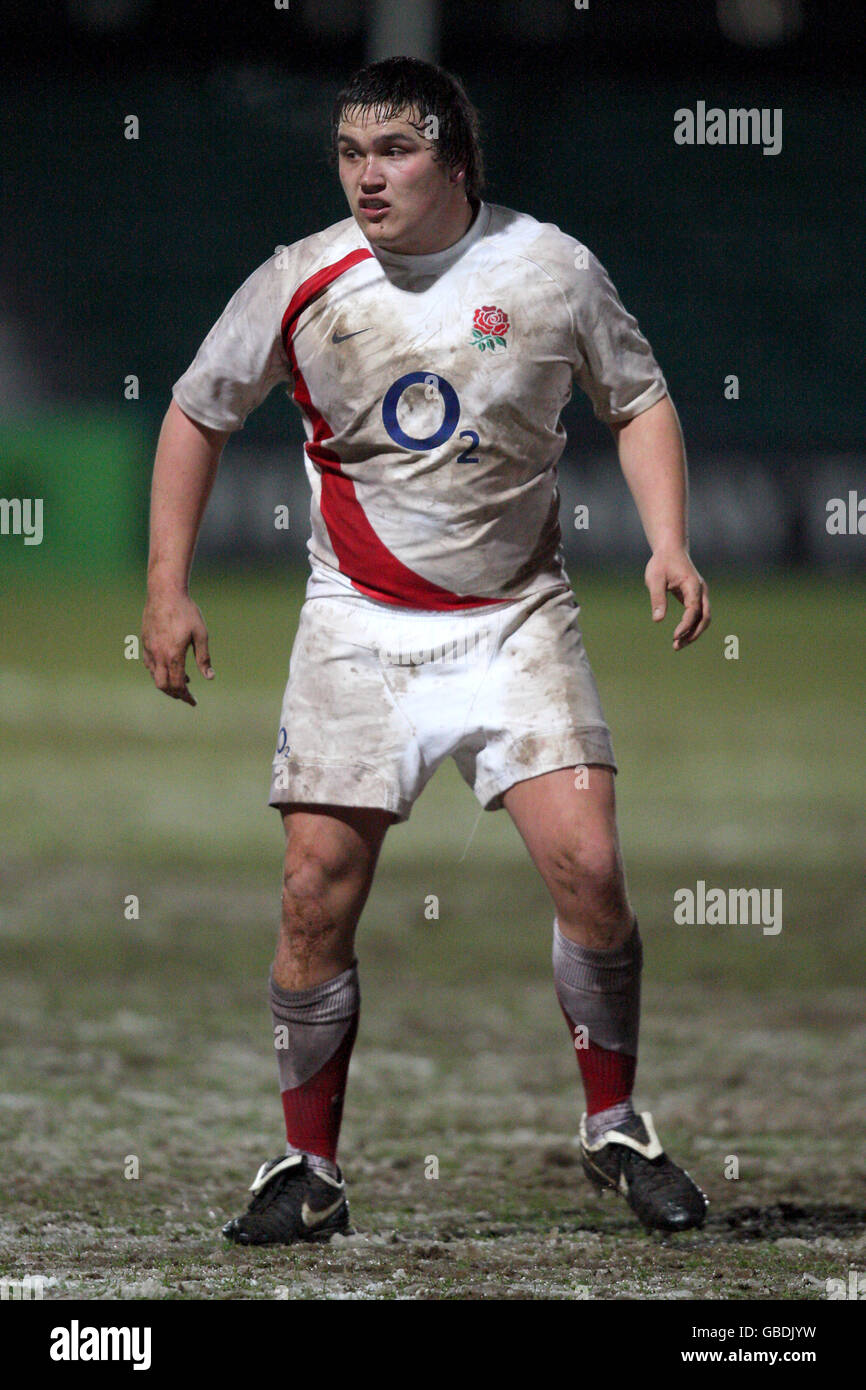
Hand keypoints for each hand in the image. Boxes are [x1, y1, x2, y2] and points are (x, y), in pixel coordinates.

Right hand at [142, 588, 213, 705]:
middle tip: (186, 695)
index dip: (186, 696)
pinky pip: (149, 664)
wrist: (164, 593)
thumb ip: (204, 658)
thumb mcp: (201, 634)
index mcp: (174, 655)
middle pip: (163, 685)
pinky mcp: (145, 642)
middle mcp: (159, 655)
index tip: (193, 702)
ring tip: (182, 680)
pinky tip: (168, 667)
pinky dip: (158, 672)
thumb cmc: (186, 611)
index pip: (178, 685)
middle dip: (174, 694)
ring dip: (166, 683)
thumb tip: (210, 678)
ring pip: (154, 676)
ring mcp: (149, 649)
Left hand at [645, 548, 710, 649]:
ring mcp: (700, 594)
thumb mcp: (655, 579)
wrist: (670, 550)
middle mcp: (701, 591)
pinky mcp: (695, 597)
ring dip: (693, 633)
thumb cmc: (661, 563)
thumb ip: (657, 598)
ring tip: (677, 645)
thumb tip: (658, 620)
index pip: (694, 610)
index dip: (686, 625)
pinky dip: (691, 626)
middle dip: (693, 634)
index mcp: (693, 585)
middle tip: (677, 645)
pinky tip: (679, 635)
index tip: (674, 636)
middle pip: (705, 617)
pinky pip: (698, 615)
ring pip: (703, 618)